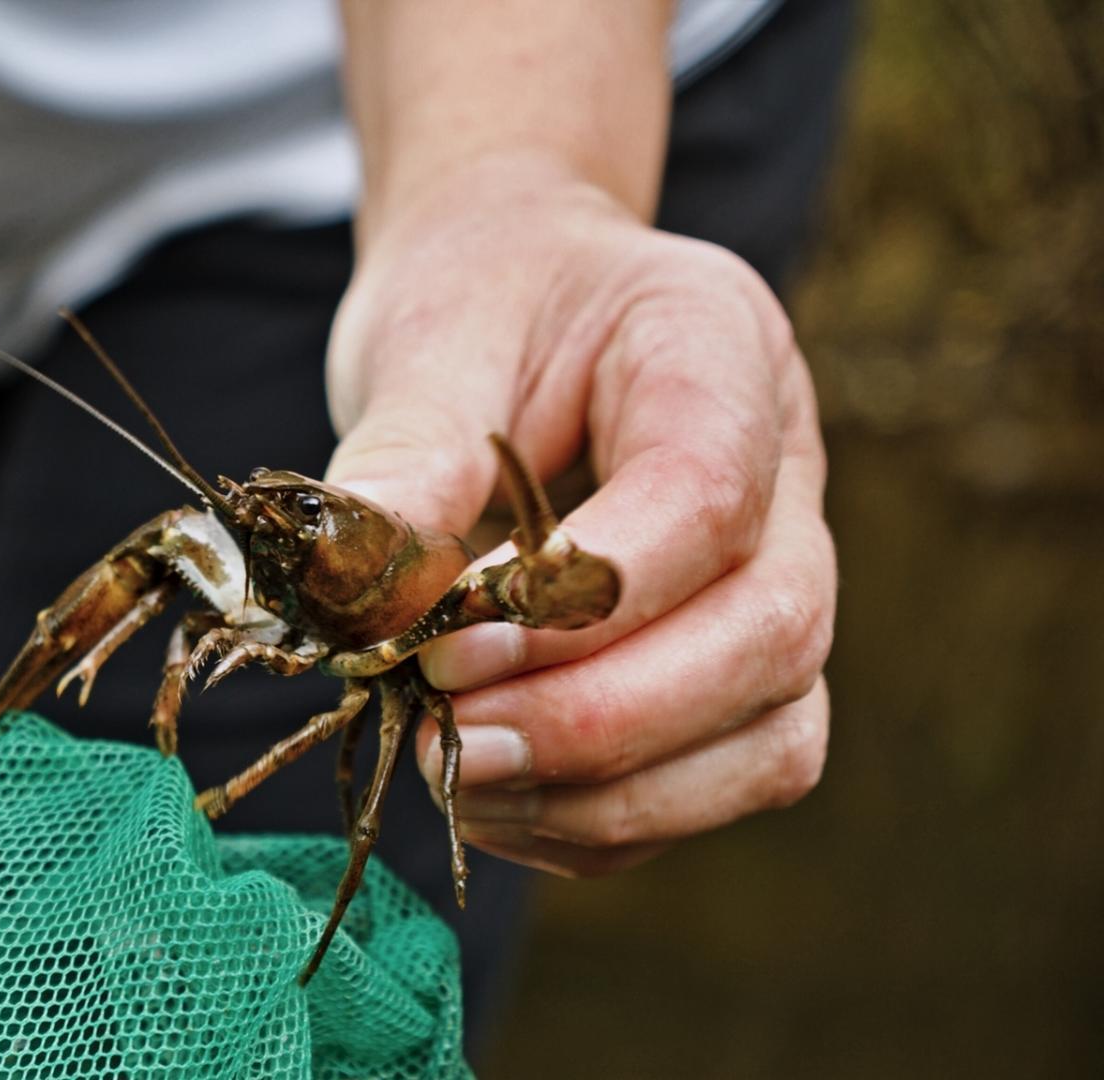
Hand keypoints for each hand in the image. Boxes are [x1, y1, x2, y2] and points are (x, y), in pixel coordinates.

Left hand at [324, 153, 835, 876]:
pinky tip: (484, 793)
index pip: (704, 500)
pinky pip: (707, 790)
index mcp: (720, 353)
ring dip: (609, 794)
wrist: (521, 300)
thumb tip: (355, 595)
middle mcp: (788, 482)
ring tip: (457, 774)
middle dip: (603, 721)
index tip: (444, 646)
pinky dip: (598, 821)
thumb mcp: (430, 336)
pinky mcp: (732, 679)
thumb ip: (407, 452)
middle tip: (447, 742)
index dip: (581, 604)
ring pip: (769, 741)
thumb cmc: (482, 302)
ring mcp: (776, 588)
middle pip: (772, 638)